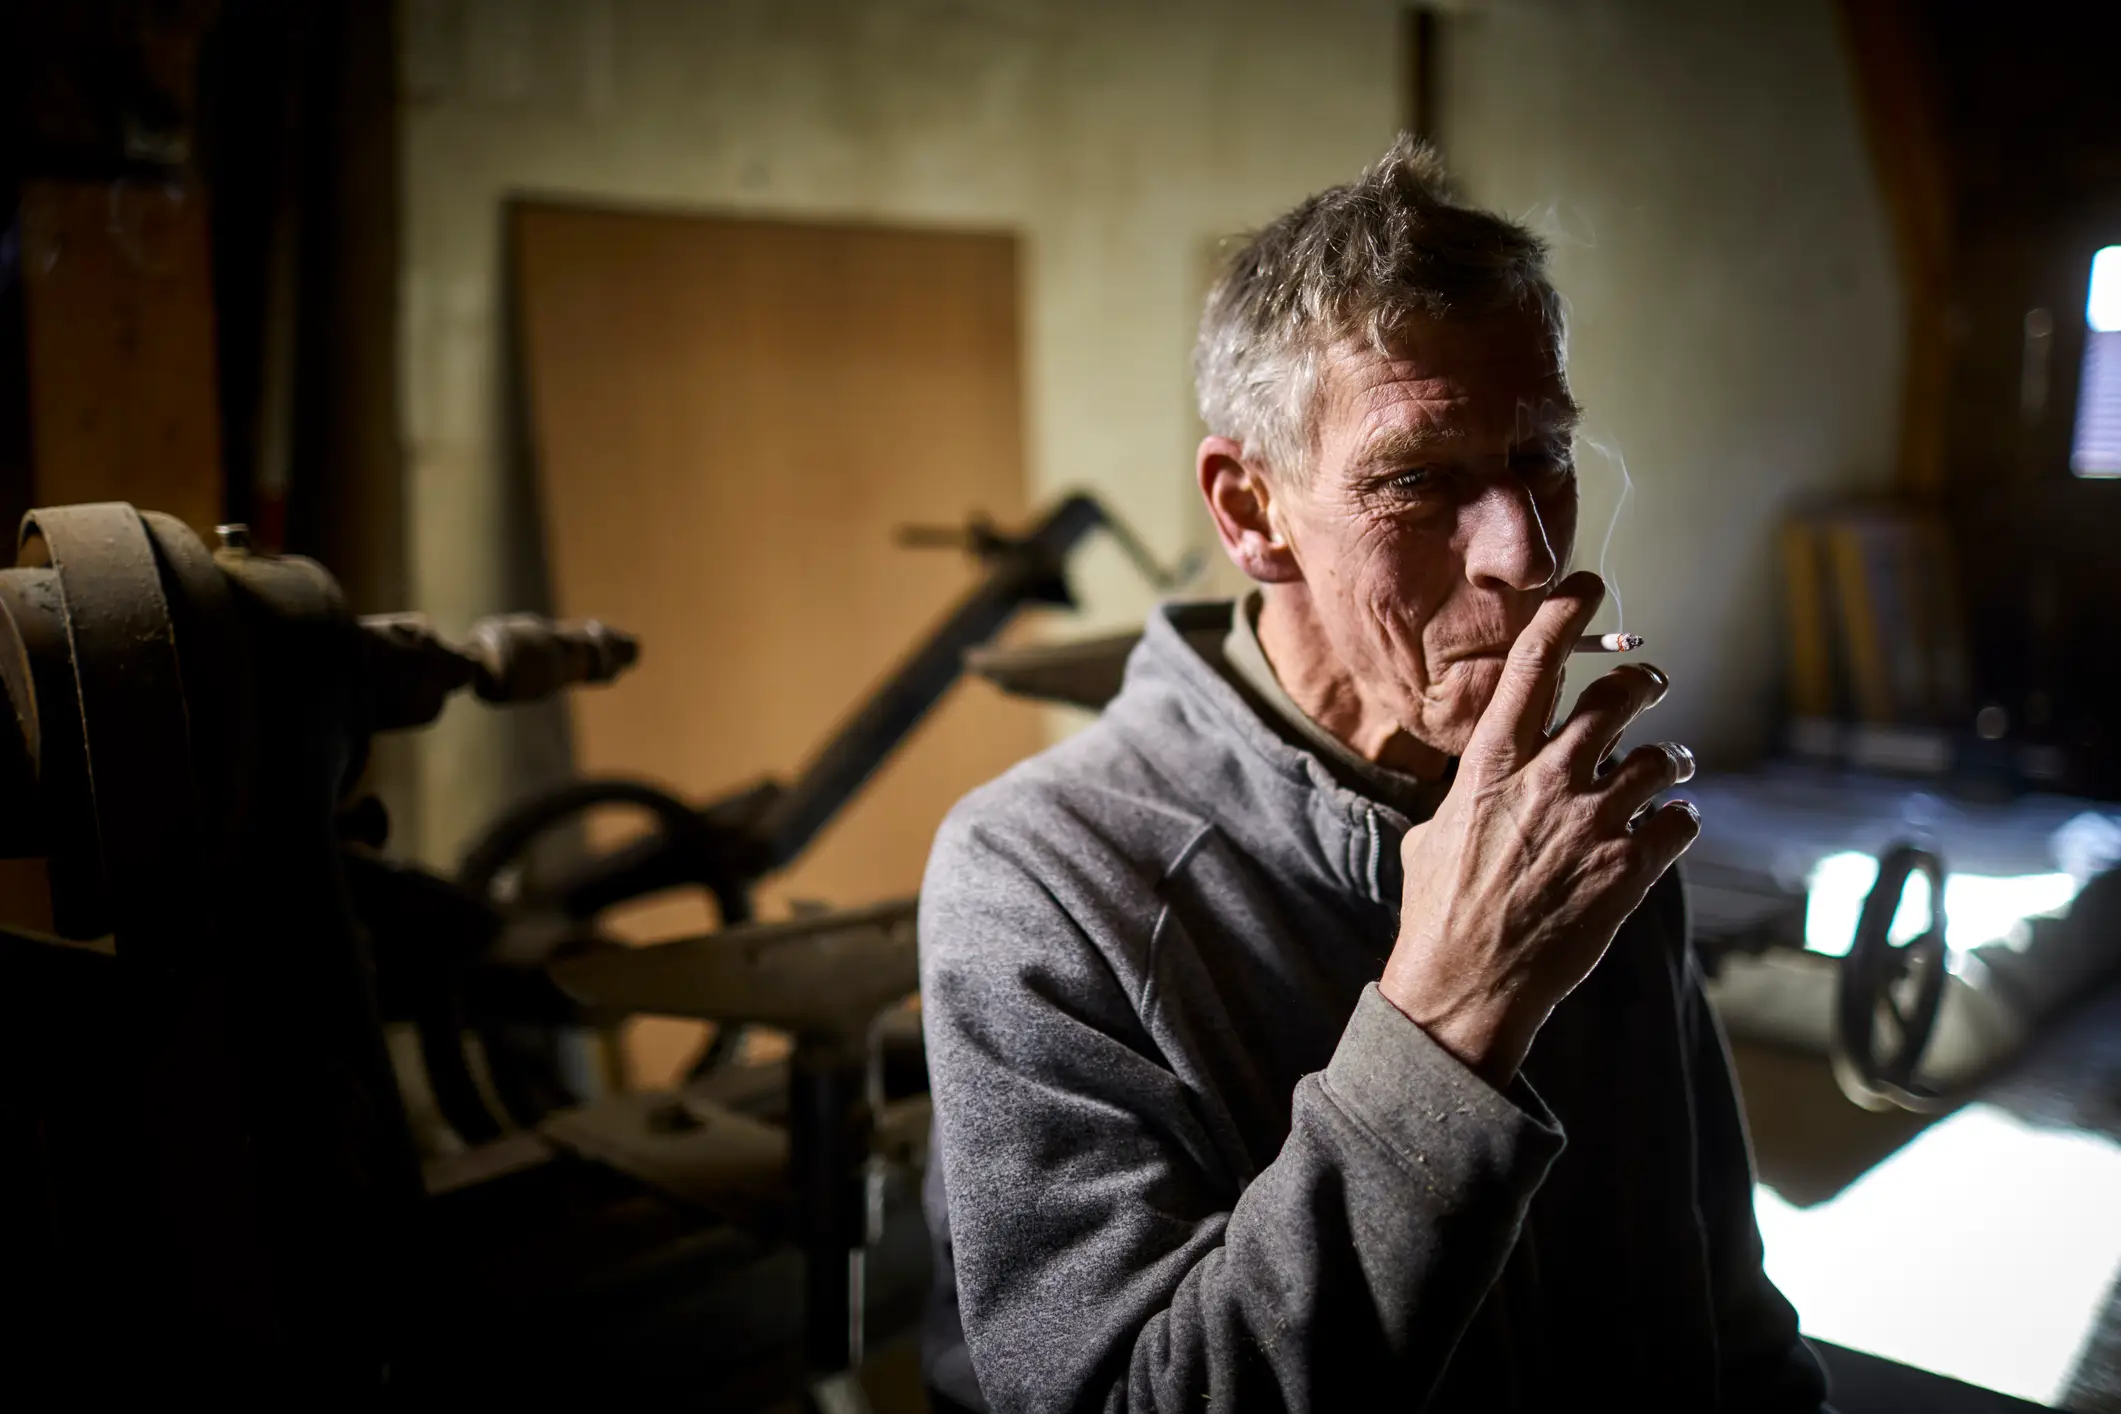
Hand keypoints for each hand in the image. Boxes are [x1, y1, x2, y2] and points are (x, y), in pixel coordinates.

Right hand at [1379, 571, 1699, 1085]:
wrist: (1465, 985)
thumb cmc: (1437, 910)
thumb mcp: (1432, 831)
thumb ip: (1468, 791)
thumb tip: (1479, 778)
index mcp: (1490, 762)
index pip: (1534, 662)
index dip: (1566, 612)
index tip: (1588, 584)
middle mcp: (1547, 779)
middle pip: (1618, 696)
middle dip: (1641, 683)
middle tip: (1647, 686)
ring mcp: (1594, 821)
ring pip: (1664, 757)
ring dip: (1671, 761)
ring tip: (1670, 772)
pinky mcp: (1630, 868)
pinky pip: (1682, 820)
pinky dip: (1680, 820)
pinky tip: (1667, 830)